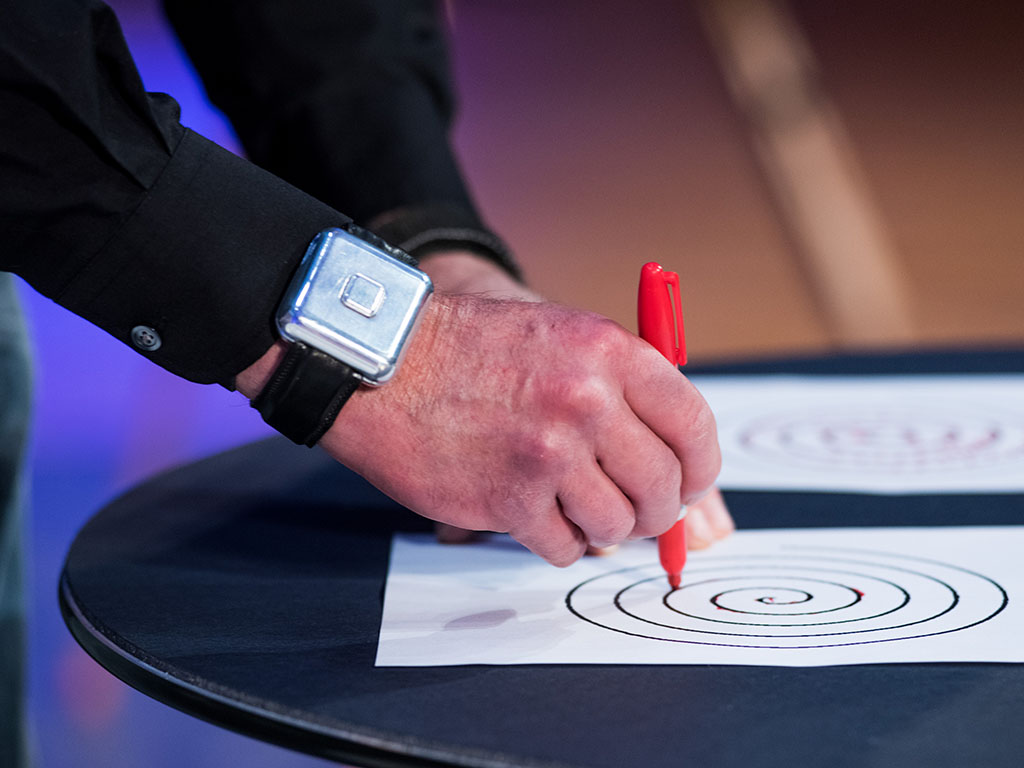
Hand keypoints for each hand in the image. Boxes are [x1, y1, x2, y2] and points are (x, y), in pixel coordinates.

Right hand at [419, 251, 734, 554]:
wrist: (385, 365)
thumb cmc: (473, 352)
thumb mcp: (564, 342)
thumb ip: (630, 399)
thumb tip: (692, 483)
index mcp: (609, 353)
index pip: (694, 426)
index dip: (700, 468)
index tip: (689, 484)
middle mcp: (587, 401)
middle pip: (664, 487)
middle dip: (655, 511)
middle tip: (633, 509)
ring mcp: (549, 453)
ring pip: (618, 525)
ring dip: (601, 527)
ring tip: (572, 504)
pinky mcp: (511, 499)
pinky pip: (566, 548)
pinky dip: (556, 540)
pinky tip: (532, 511)